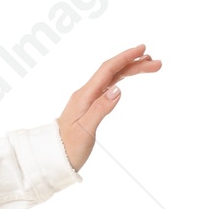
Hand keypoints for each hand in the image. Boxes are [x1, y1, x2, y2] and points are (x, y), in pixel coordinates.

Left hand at [57, 43, 161, 171]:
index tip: (143, 49)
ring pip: (111, 79)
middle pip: (112, 72)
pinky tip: (127, 79)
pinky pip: (107, 87)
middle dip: (134, 64)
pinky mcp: (88, 108)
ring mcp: (86, 100)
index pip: (107, 70)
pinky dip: (120, 80)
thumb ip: (100, 109)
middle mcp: (85, 94)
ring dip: (130, 71)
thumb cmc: (67, 149)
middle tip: (157, 64)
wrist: (51, 159)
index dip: (125, 58)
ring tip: (149, 67)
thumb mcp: (85, 131)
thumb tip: (118, 89)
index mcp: (84, 96)